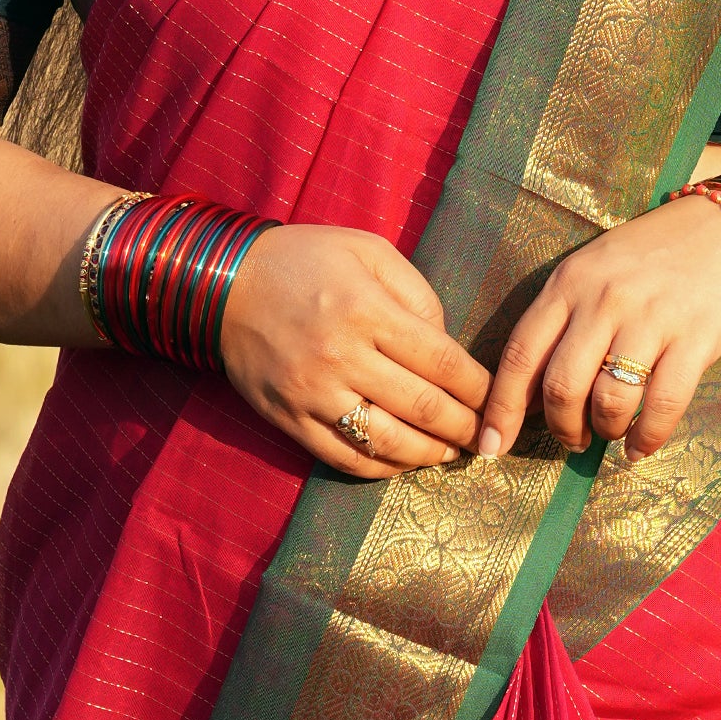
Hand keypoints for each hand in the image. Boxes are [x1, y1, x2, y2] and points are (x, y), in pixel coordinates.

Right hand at [219, 223, 491, 480]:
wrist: (223, 284)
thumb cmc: (305, 261)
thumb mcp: (368, 251)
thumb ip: (417, 293)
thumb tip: (447, 347)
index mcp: (367, 310)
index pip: (443, 362)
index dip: (479, 388)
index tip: (496, 399)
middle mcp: (342, 356)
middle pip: (422, 407)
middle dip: (464, 427)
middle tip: (485, 435)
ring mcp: (314, 393)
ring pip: (388, 442)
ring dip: (429, 453)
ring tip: (450, 451)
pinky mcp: (290, 419)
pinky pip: (345, 458)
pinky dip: (383, 468)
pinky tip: (404, 460)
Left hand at [474, 188, 720, 461]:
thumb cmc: (652, 257)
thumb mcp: (592, 271)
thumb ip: (560, 321)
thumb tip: (530, 395)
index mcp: (569, 283)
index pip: (520, 354)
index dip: (502, 409)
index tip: (488, 447)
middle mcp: (604, 299)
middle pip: (561, 387)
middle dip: (561, 428)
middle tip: (572, 439)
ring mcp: (651, 318)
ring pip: (609, 401)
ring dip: (605, 431)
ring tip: (611, 433)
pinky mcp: (695, 338)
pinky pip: (663, 406)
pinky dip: (648, 438)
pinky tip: (641, 448)